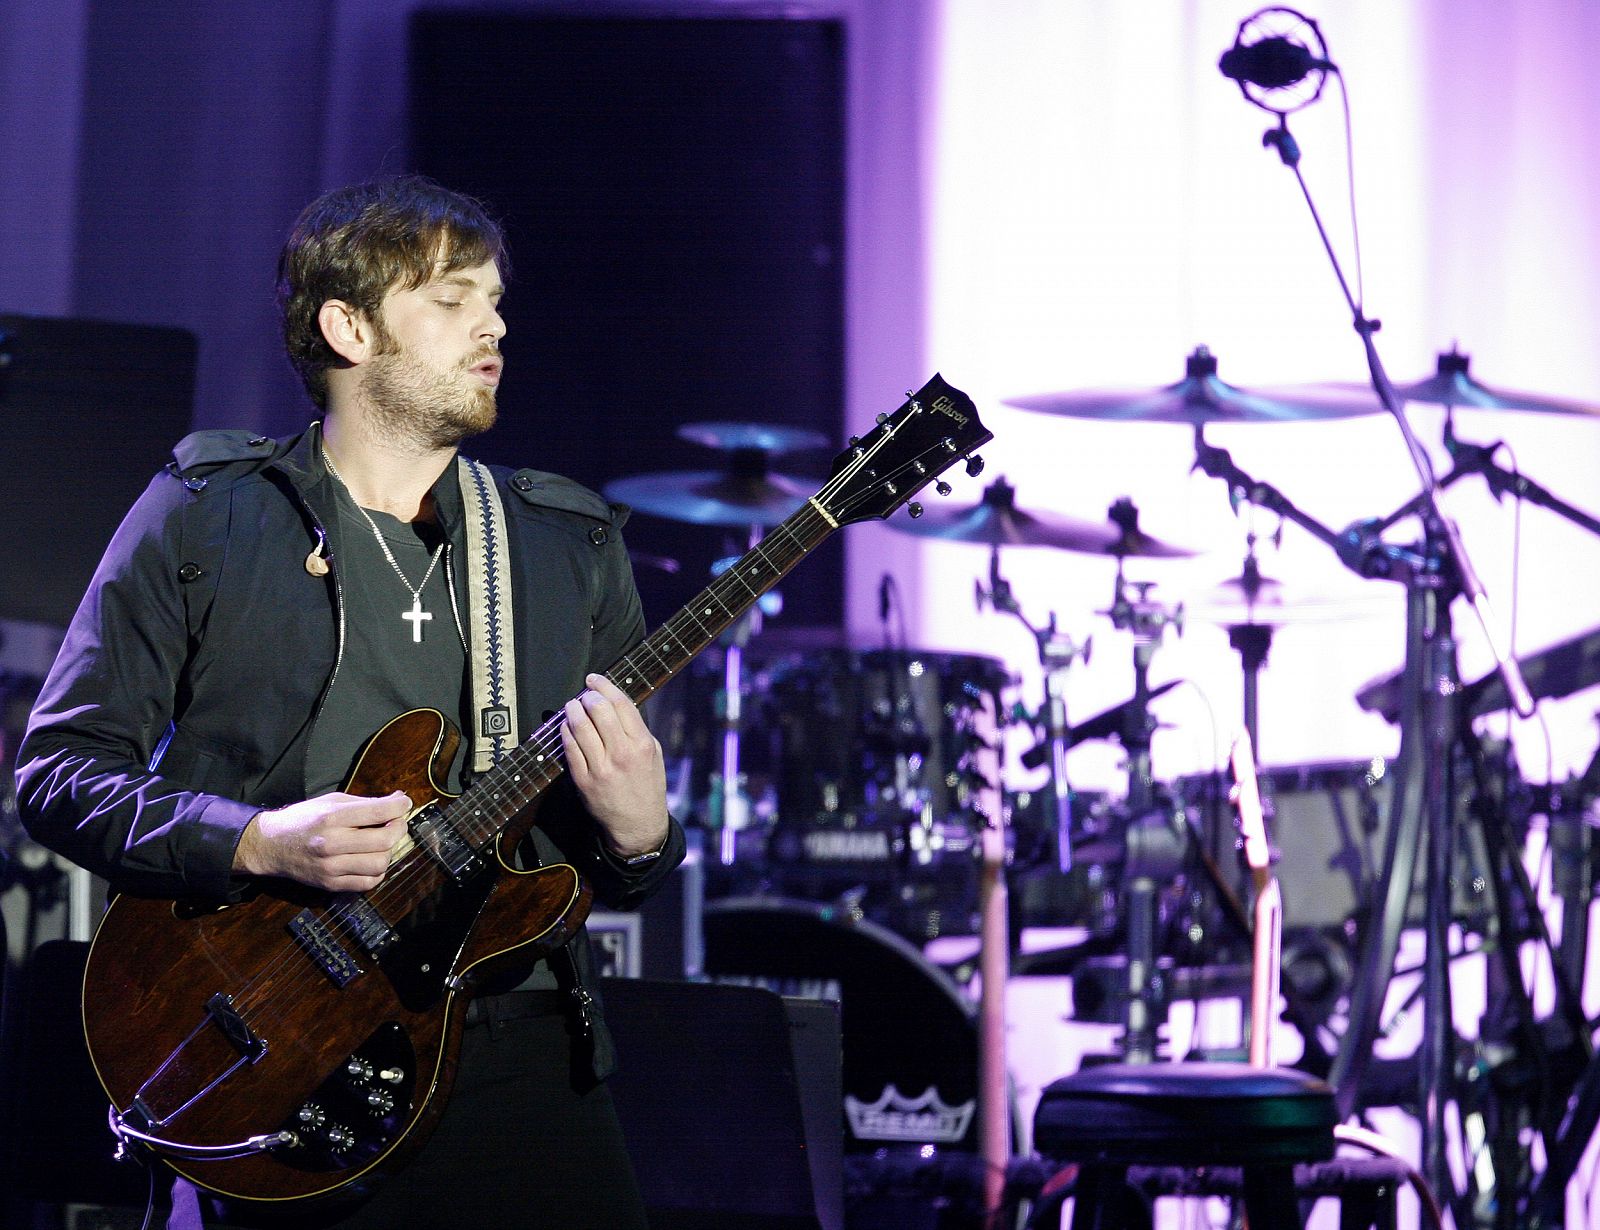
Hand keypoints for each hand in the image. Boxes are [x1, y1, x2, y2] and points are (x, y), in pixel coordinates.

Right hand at [233, 790, 411, 890]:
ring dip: (389, 851)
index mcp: (332, 817)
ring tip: (381, 843)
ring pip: (380, 863)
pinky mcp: (330, 884)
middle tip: (396, 823)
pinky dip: (377, 871)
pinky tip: (371, 860)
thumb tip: (399, 800)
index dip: (399, 807)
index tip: (405, 804)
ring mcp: (331, 867)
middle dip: (399, 828)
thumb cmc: (303, 819)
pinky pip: (368, 882)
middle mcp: (332, 843)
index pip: (378, 811)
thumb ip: (366, 802)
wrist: (270, 846)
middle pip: (384, 839)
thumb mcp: (331, 802)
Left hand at [561, 673, 668, 857]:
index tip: (594, 679)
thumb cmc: (647, 786)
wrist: (638, 824)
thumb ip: (637, 729)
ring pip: (580, 727)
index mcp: (641, 744)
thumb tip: (615, 703)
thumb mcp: (653, 754)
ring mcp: (601, 767)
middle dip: (588, 696)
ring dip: (572, 710)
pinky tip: (566, 726)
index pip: (620, 704)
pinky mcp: (584, 780)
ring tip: (572, 706)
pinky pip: (570, 749)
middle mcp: (621, 753)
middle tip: (584, 695)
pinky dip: (566, 732)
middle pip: (599, 711)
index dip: (604, 686)